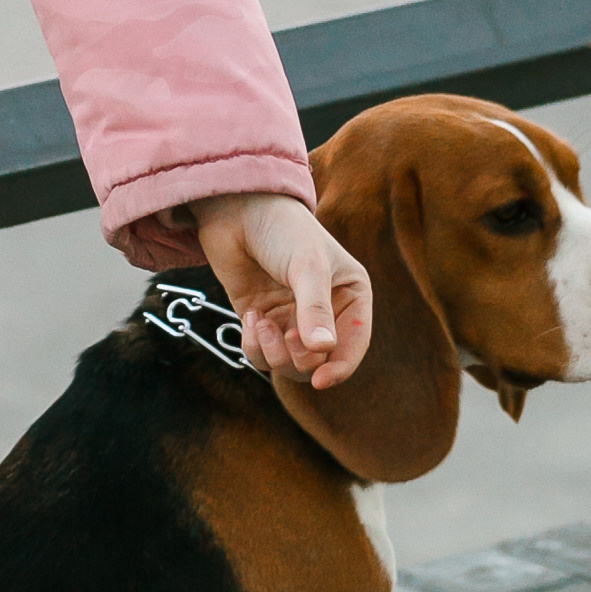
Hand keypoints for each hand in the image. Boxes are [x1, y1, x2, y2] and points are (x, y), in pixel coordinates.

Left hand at [195, 190, 372, 391]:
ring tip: (261, 324)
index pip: (353, 345)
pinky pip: (260, 354)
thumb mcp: (308, 267)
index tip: (320, 381)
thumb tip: (322, 350)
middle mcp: (324, 313)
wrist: (237, 210)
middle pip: (318, 363)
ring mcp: (291, 319)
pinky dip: (254, 345)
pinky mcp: (262, 321)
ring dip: (273, 353)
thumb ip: (315, 309)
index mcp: (350, 296)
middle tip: (284, 334)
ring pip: (288, 365)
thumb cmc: (283, 230)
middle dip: (299, 358)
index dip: (340, 368)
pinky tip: (251, 318)